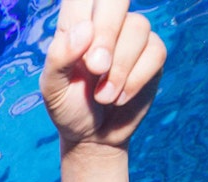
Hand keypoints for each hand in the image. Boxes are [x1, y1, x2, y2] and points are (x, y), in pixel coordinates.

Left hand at [39, 0, 166, 150]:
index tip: (79, 53)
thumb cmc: (68, 107)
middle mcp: (104, 21)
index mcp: (75, 21)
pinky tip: (120, 97)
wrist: (92, 136)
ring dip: (119, 69)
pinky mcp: (152, 54)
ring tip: (102, 96)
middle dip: (107, 34)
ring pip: (138, 27)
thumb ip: (59, 57)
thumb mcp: (52, 87)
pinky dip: (136, 80)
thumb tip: (85, 29)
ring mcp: (131, 36)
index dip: (86, 18)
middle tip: (94, 68)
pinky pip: (155, 51)